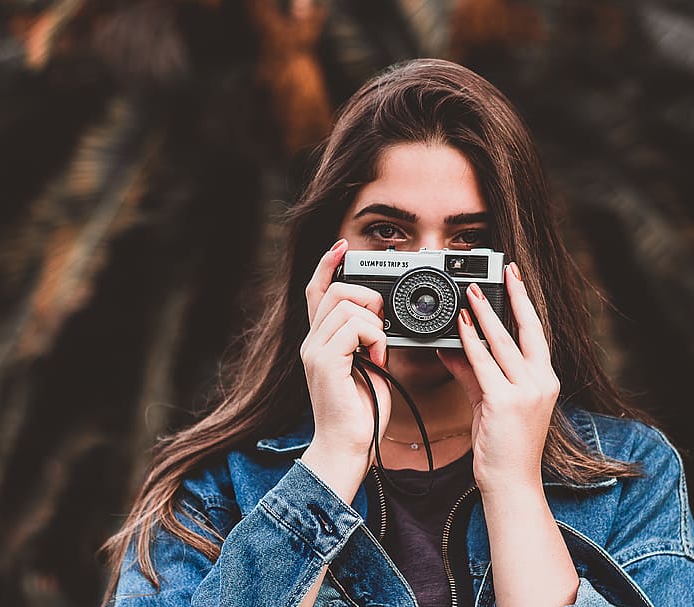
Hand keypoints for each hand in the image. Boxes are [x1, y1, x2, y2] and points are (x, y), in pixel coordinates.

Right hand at [299, 238, 390, 471]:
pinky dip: (375, 338)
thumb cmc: (360, 414)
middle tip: (382, 327)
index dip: (327, 264)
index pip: (317, 291)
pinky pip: (355, 326)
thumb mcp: (369, 367)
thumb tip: (382, 321)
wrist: (348, 447)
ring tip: (380, 351)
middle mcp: (312, 342)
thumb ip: (368, 341)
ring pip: (347, 304)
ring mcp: (314, 350)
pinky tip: (378, 359)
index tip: (343, 247)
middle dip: (367, 297)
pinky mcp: (324, 361)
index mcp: (320, 341)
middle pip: (336, 290)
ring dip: (375, 323)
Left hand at [438, 262, 559, 495]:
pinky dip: (472, 343)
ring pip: (505, 343)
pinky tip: (461, 327)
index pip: (537, 332)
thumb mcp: (490, 402)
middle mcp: (542, 382)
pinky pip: (485, 365)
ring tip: (471, 292)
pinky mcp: (506, 403)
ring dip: (486, 314)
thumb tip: (451, 346)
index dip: (526, 302)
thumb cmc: (504, 445)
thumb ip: (472, 372)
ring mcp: (526, 392)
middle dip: (514, 295)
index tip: (516, 277)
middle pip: (528, 329)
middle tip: (501, 270)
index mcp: (544, 380)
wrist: (511, 483)